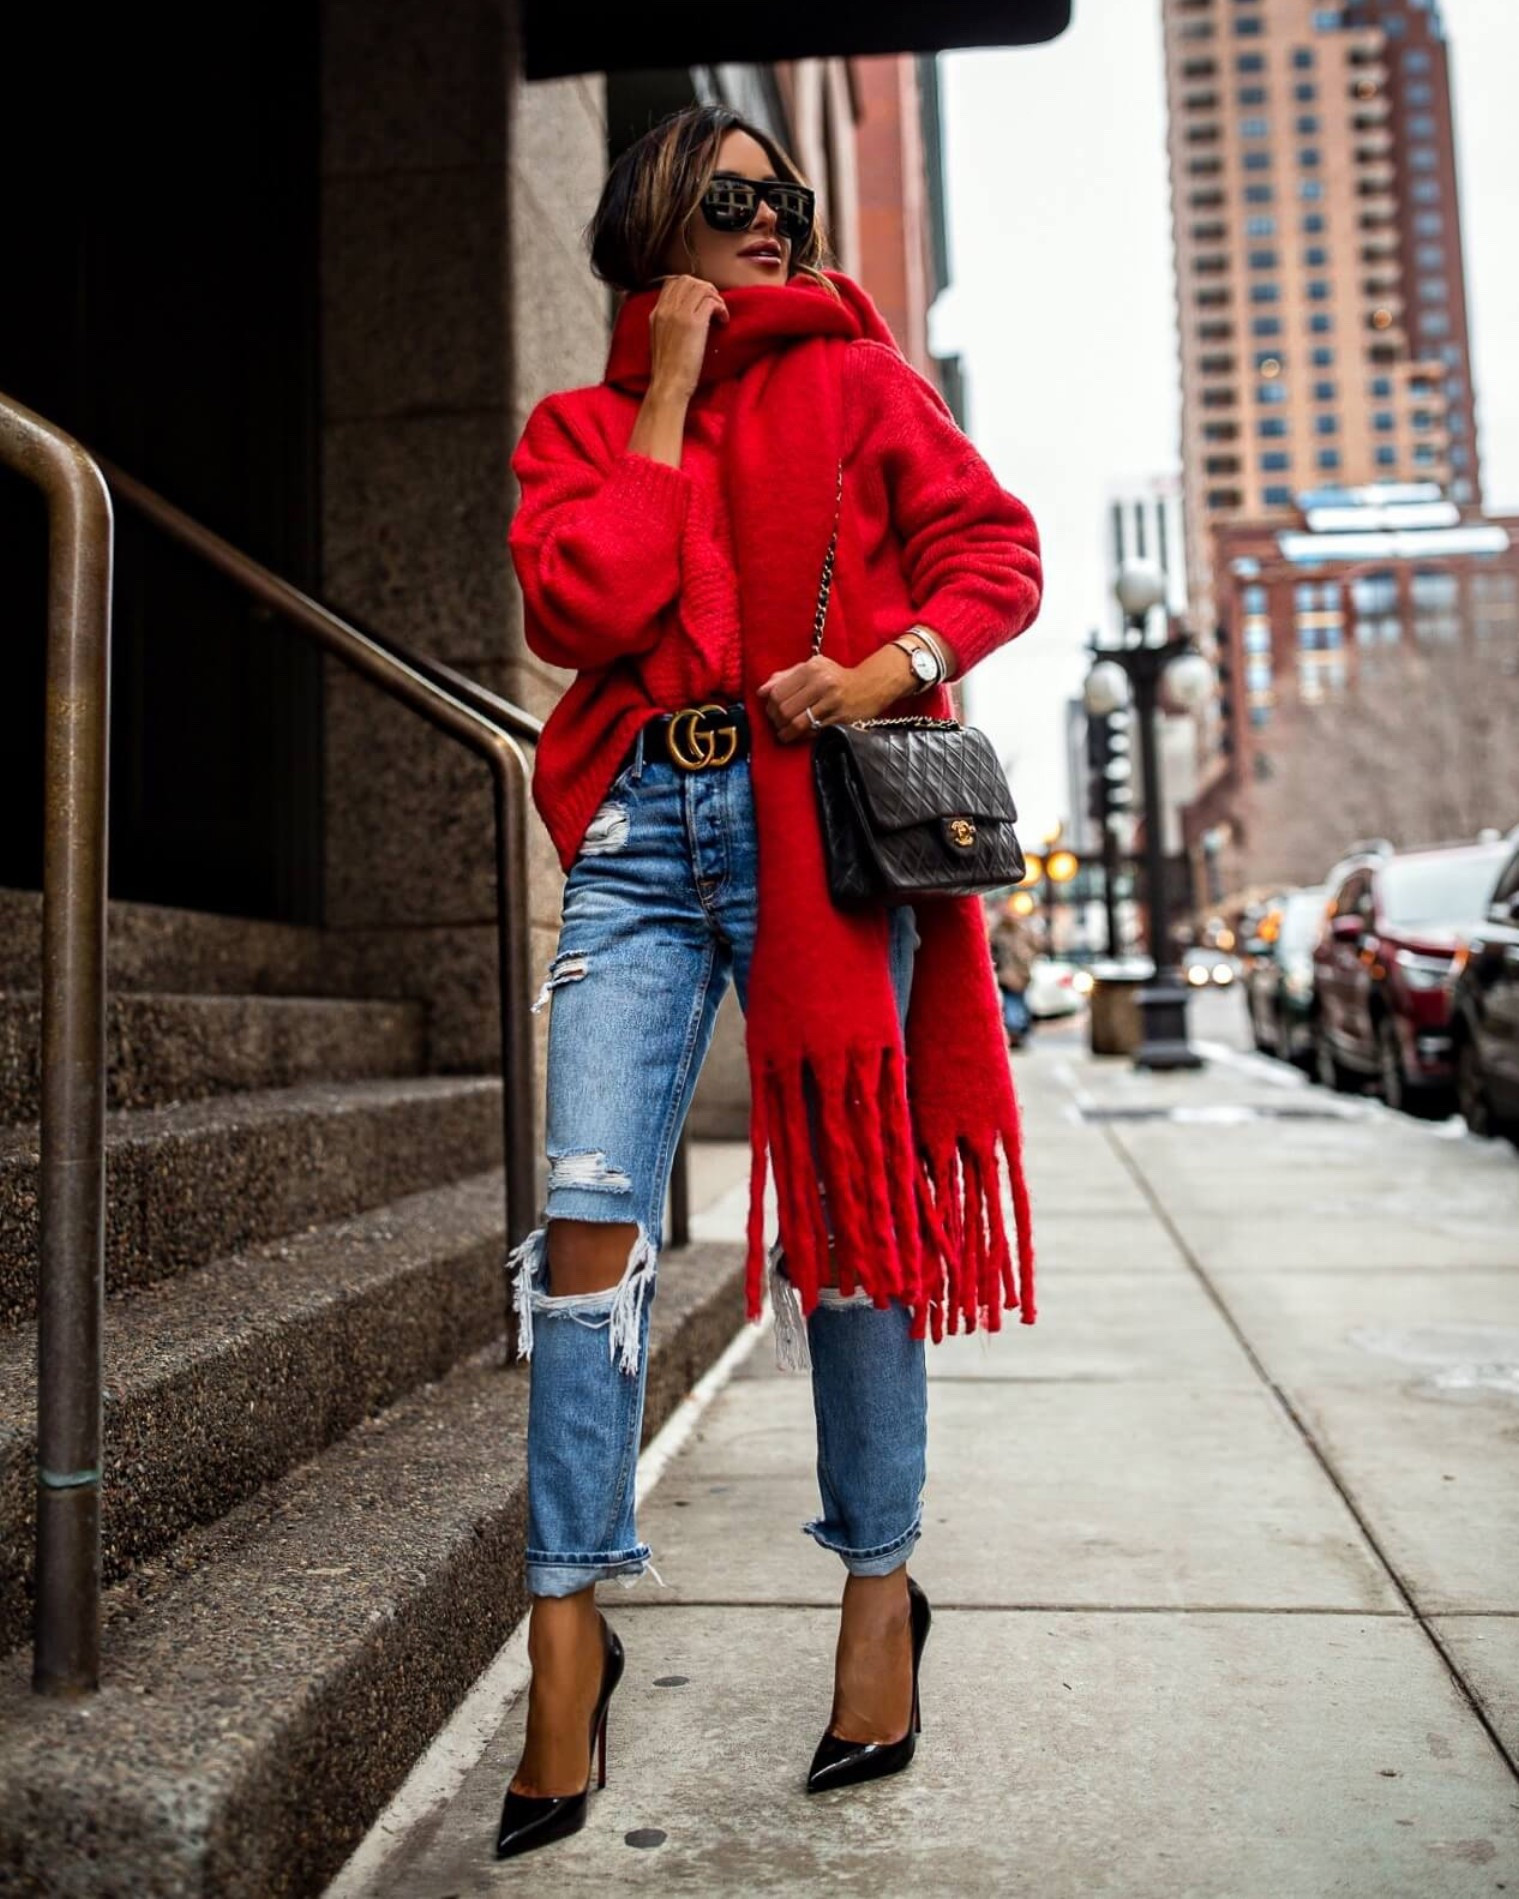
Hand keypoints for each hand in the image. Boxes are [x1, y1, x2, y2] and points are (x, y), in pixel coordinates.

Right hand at [646, 274, 729, 402]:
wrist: (668, 385)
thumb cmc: (668, 371)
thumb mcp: (660, 341)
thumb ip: (668, 324)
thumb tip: (685, 315)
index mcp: (656, 313)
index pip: (673, 282)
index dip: (692, 286)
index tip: (702, 299)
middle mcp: (666, 309)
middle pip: (688, 280)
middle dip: (705, 288)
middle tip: (714, 304)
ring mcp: (679, 314)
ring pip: (701, 287)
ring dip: (715, 297)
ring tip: (720, 313)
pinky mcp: (694, 323)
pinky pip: (712, 301)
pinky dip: (721, 308)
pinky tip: (723, 321)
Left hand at [758, 652, 911, 743]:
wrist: (869, 686)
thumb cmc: (835, 676)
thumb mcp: (811, 668)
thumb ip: (784, 677)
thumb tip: (761, 692)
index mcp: (812, 668)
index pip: (778, 691)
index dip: (769, 705)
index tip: (771, 711)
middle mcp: (822, 683)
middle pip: (784, 709)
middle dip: (776, 721)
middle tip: (777, 724)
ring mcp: (833, 702)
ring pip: (797, 723)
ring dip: (786, 733)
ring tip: (784, 734)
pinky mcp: (840, 719)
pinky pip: (813, 732)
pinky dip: (801, 737)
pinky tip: (799, 735)